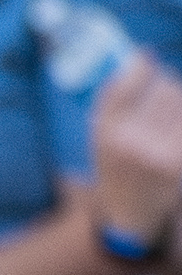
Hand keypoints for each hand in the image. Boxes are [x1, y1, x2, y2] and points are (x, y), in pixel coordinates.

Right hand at [98, 48, 181, 257]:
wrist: (132, 220)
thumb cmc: (117, 171)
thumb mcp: (101, 137)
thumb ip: (113, 97)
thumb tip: (143, 54)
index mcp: (106, 134)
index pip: (129, 81)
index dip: (143, 65)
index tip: (146, 58)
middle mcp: (130, 142)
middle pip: (163, 88)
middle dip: (167, 84)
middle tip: (163, 92)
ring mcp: (159, 152)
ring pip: (181, 101)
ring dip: (180, 101)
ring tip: (169, 116)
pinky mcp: (180, 161)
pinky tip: (174, 129)